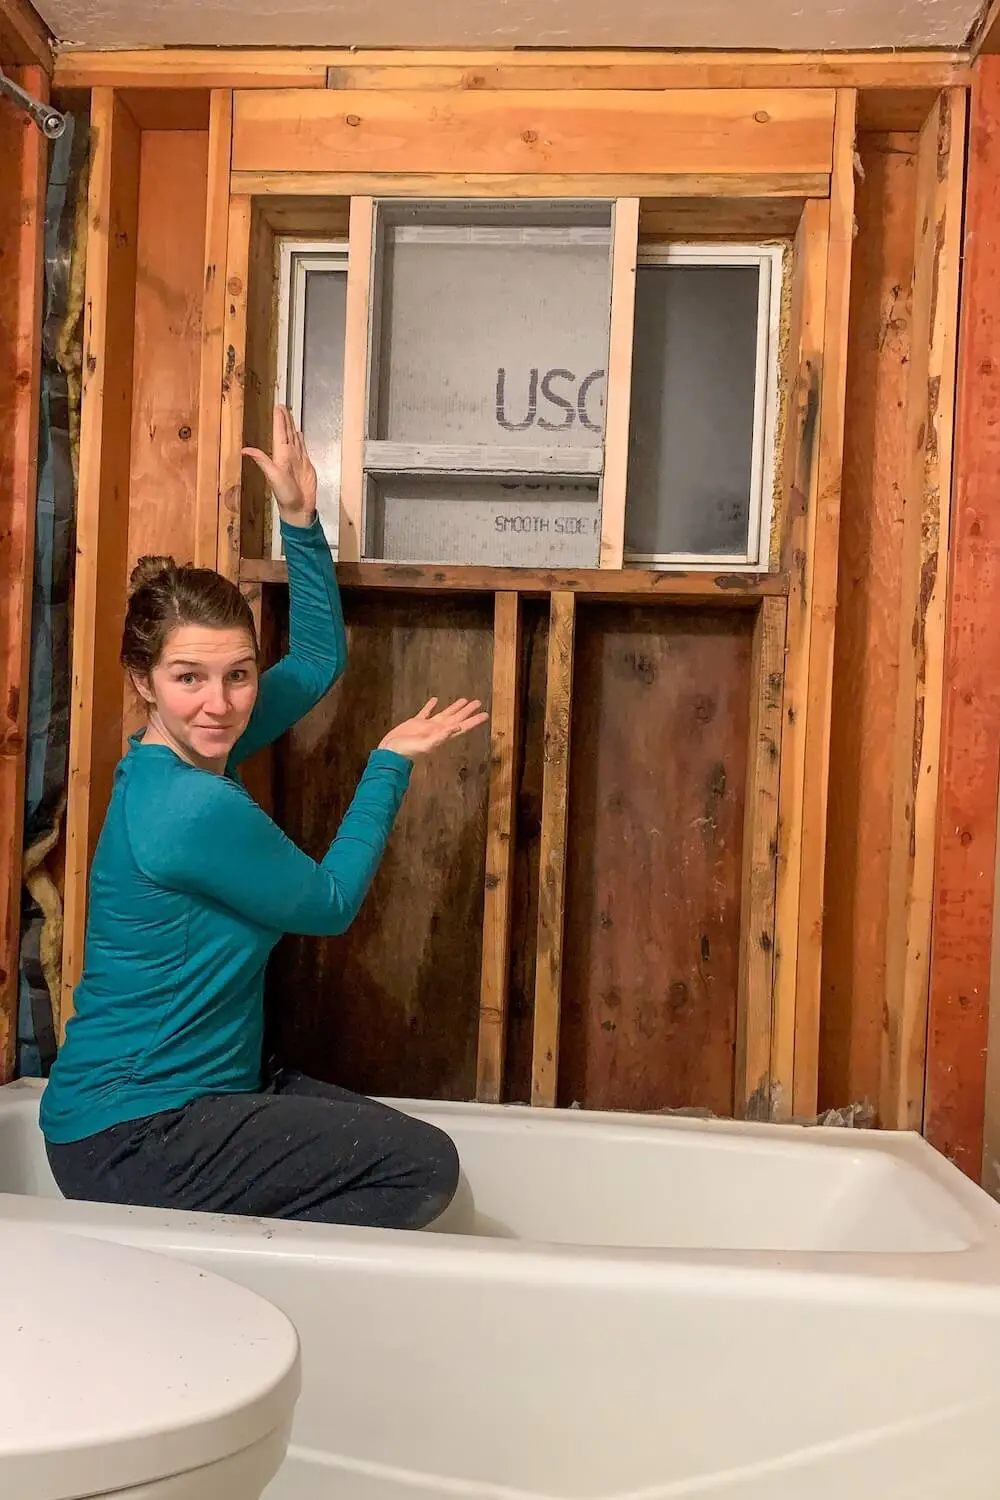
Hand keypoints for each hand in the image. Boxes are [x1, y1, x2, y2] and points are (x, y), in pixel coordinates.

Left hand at [243, 405, 317, 524]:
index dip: (279, 420)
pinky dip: (301, 439)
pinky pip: (303, 448)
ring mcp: (297, 459)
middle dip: (285, 419)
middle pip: (287, 433)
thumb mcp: (272, 476)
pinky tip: (299, 434)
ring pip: (294, 438)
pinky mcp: (306, 464)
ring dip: (292, 426)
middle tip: (283, 406)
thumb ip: (261, 461)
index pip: (280, 433)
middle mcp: (288, 455)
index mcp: (280, 455)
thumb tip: (244, 450)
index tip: (277, 407)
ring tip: (290, 415)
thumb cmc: (285, 494)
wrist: (299, 507)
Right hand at [379, 698, 488, 759]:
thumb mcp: (425, 746)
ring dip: (455, 707)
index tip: (485, 715)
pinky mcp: (416, 722)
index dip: (474, 721)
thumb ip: (439, 738)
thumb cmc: (407, 751)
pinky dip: (431, 706)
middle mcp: (438, 730)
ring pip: (445, 714)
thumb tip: (455, 728)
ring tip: (464, 700)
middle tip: (478, 702)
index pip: (462, 727)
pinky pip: (426, 712)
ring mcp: (427, 726)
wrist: (391, 752)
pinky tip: (435, 700)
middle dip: (468, 711)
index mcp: (442, 735)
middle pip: (457, 718)